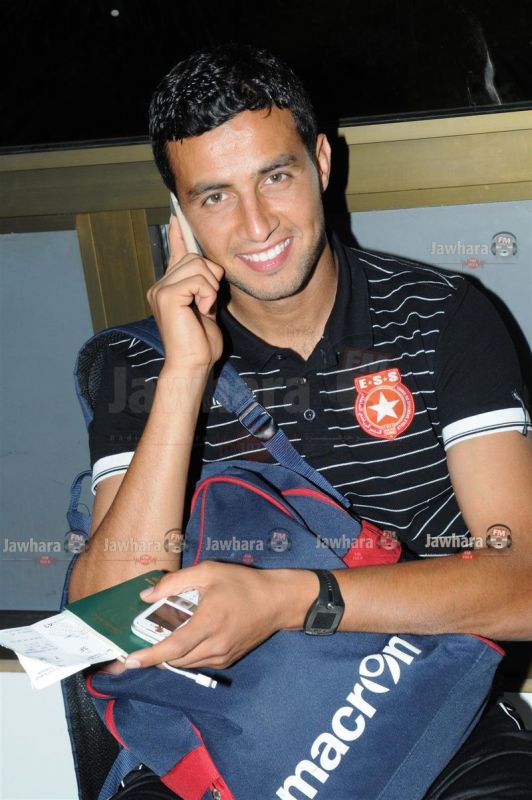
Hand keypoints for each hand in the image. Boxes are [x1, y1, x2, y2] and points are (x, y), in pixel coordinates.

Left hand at [124, 562, 292, 669]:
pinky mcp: (228, 659)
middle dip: (155, 655)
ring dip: (170, 655)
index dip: (150, 656)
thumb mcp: (208, 572)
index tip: (130, 661)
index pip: (174, 646)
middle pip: (176, 659)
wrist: (278, 601)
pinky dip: (186, 654)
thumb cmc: (243, 583)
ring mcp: (223, 655)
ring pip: (186, 663)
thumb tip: (146, 596)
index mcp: (209, 622)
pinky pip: (199, 661)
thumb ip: (175, 582)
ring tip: (161, 637)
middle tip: (139, 644)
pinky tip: (185, 637)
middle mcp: (216, 644)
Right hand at [147, 216, 224, 372]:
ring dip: (210, 288)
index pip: (175, 253)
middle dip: (210, 277)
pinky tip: (201, 310)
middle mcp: (160, 285)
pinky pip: (198, 279)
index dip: (177, 233)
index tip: (176, 215)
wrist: (192, 364)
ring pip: (197, 265)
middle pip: (194, 256)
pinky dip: (206, 294)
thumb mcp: (206, 307)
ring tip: (203, 308)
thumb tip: (209, 268)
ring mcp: (160, 289)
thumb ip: (203, 286)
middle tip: (207, 303)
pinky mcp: (166, 295)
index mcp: (169, 287)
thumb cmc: (200, 343)